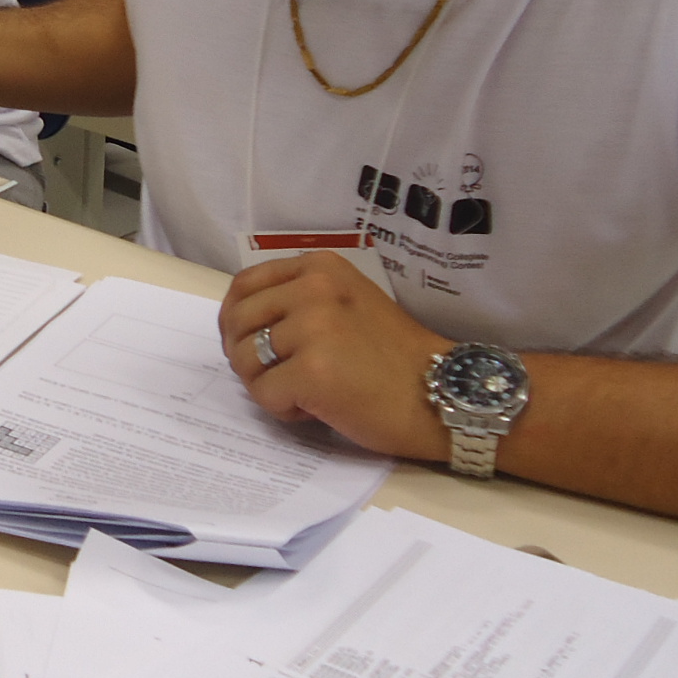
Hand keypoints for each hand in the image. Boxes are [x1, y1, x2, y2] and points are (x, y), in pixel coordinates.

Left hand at [217, 254, 453, 461]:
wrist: (442, 393)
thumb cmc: (395, 357)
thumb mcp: (346, 304)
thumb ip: (298, 302)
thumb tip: (240, 325)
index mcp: (320, 268)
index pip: (245, 285)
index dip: (236, 319)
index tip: (249, 342)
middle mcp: (314, 289)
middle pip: (236, 322)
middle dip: (246, 356)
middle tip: (277, 376)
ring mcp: (312, 329)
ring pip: (245, 359)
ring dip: (265, 384)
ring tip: (303, 392)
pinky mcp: (311, 372)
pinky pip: (264, 394)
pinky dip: (283, 409)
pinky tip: (316, 409)